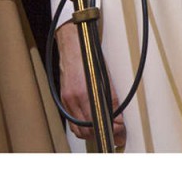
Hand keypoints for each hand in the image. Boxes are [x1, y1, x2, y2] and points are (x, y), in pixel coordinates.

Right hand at [55, 22, 125, 148]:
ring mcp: (66, 101)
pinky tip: (90, 120)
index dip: (110, 130)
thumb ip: (112, 102)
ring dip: (90, 132)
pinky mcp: (63, 100)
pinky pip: (71, 122)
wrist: (73, 47)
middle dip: (100, 134)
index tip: (118, 131)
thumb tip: (119, 121)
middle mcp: (73, 99)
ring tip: (102, 126)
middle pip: (86, 131)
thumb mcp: (106, 79)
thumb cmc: (90, 58)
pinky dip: (81, 126)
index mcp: (85, 94)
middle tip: (112, 130)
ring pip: (77, 130)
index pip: (97, 123)